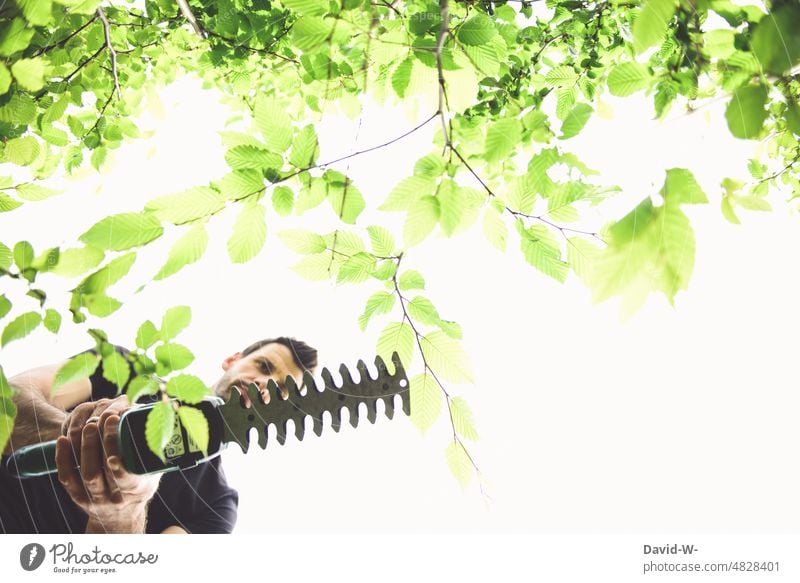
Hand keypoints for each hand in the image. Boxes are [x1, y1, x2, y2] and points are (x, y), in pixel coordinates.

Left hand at [55, 396, 160, 532]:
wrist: (121, 516)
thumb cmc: (141, 484)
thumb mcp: (153, 472)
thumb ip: (154, 451)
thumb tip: (156, 417)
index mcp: (135, 492)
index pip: (124, 480)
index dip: (119, 466)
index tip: (117, 449)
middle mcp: (112, 498)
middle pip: (100, 474)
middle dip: (102, 444)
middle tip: (106, 419)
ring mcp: (93, 498)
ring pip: (85, 474)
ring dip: (85, 447)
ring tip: (90, 424)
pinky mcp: (77, 496)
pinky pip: (67, 477)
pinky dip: (63, 458)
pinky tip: (63, 439)